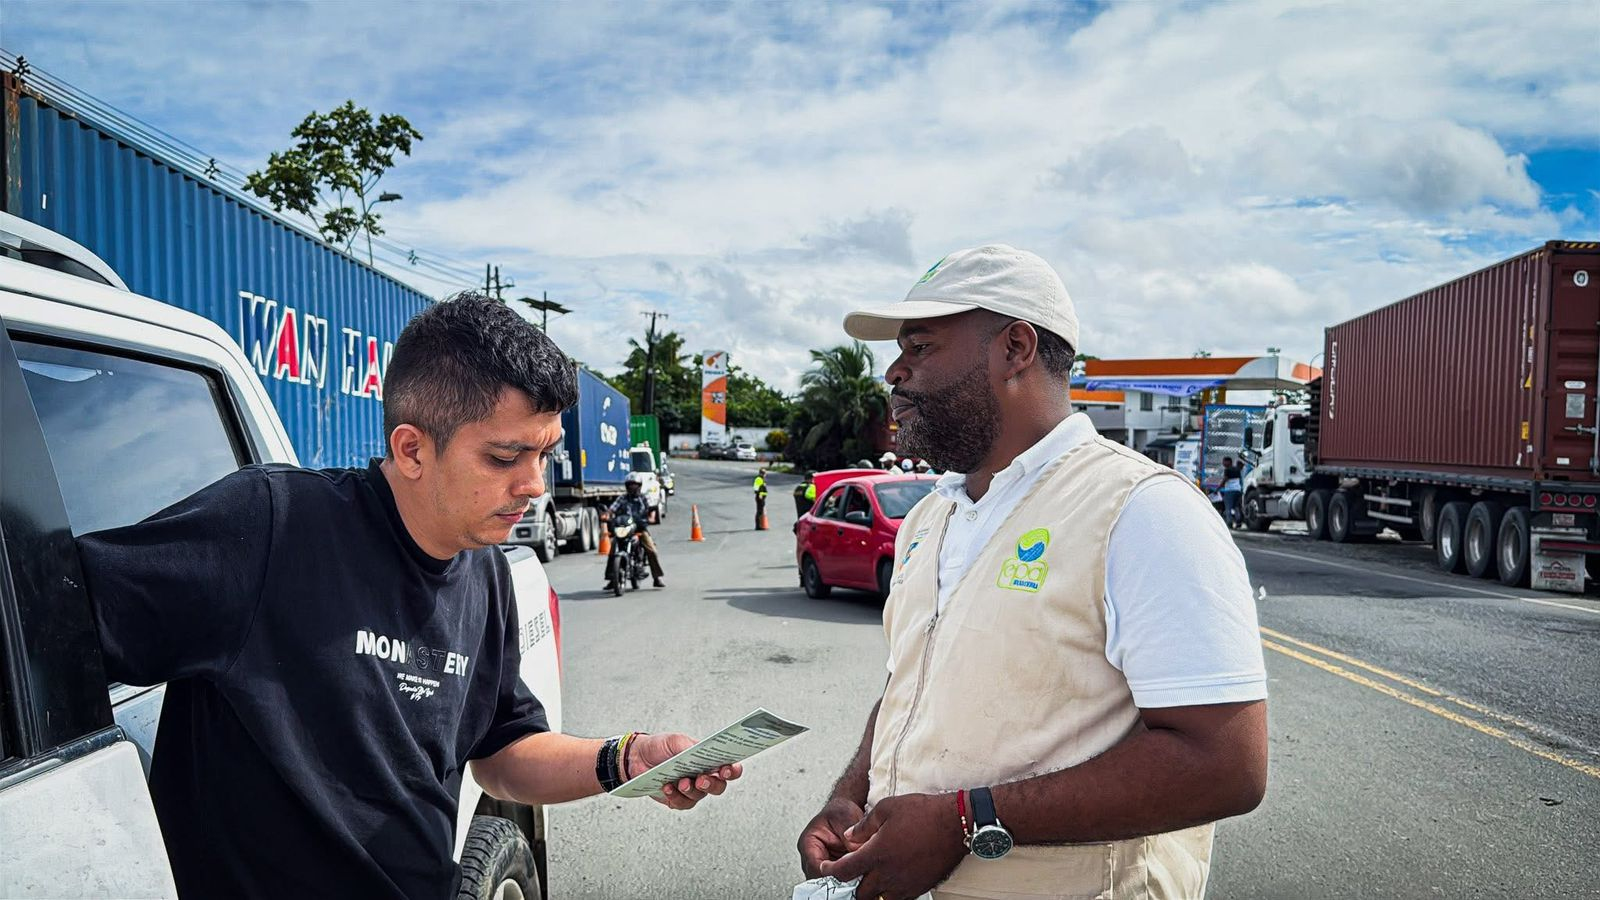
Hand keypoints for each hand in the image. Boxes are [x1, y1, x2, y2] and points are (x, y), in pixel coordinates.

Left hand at [628, 733, 741, 809]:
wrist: (637, 758)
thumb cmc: (660, 747)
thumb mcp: (676, 741)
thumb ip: (691, 747)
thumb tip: (701, 751)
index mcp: (708, 760)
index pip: (729, 768)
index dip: (733, 771)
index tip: (726, 770)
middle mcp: (703, 776)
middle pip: (719, 787)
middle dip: (712, 784)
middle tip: (701, 780)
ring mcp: (691, 789)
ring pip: (700, 796)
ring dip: (690, 790)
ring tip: (680, 782)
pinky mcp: (678, 799)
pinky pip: (683, 804)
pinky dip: (675, 796)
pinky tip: (667, 787)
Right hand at [797, 797, 864, 878]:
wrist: (845, 810)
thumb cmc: (840, 810)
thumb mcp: (845, 818)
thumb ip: (849, 837)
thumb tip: (857, 853)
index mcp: (808, 843)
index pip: (815, 867)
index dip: (830, 873)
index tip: (846, 874)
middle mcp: (813, 857)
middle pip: (820, 878)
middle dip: (838, 879)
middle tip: (854, 879)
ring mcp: (823, 864)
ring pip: (829, 882)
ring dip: (843, 880)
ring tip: (858, 876)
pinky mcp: (834, 868)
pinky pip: (839, 879)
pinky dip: (849, 878)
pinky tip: (860, 875)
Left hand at [818, 792, 966, 899]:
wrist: (957, 824)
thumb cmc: (925, 813)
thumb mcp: (887, 808)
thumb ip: (863, 825)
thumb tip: (848, 836)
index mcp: (877, 854)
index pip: (844, 872)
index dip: (830, 872)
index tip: (826, 868)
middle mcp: (888, 874)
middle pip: (859, 893)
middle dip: (851, 885)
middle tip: (851, 874)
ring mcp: (905, 884)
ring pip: (879, 899)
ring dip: (871, 891)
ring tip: (871, 877)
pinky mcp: (919, 888)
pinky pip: (897, 898)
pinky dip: (889, 892)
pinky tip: (890, 878)